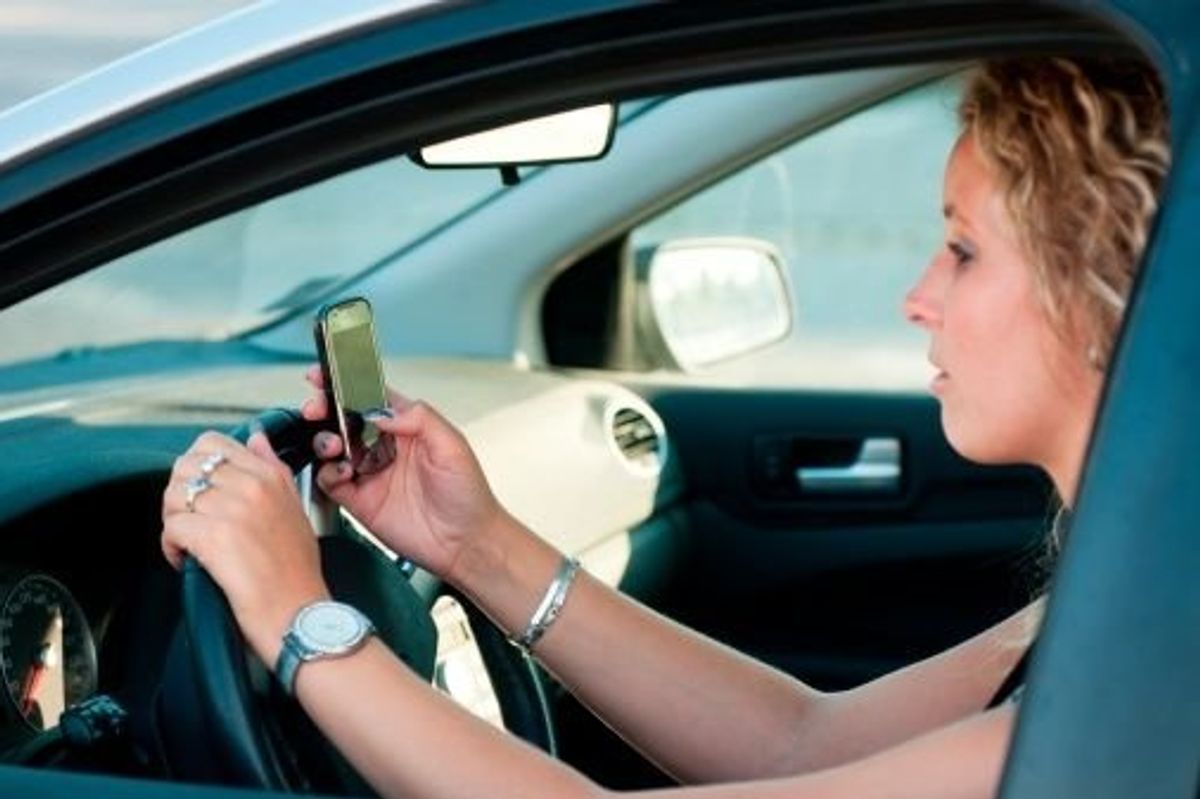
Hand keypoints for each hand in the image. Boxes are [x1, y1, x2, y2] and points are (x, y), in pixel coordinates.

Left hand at [161, 431, 330, 665]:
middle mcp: (253, 486)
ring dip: (173, 521)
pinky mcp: (214, 538)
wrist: (299, 614)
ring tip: (188, 542)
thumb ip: (274, 469)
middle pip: (186, 466)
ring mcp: (233, 510)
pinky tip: (187, 561)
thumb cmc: (296, 572)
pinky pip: (171, 527)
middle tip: (190, 519)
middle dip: (179, 493)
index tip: (201, 493)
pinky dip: (171, 547)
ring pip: (174, 495)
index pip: (214, 444)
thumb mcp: (294, 509)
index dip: (197, 468)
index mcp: (271, 476)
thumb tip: (257, 439)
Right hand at [300, 365, 506, 582]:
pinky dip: (327, 473)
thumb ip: (419, 418)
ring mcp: (371, 473)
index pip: (371, 397)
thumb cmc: (468, 495)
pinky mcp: (360, 500)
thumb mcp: (452, 445)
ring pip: (333, 448)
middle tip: (316, 408)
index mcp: (408, 427)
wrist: (466, 543)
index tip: (324, 376)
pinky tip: (342, 473)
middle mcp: (386, 448)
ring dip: (324, 440)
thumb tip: (381, 410)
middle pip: (345, 419)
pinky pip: (330, 481)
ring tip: (333, 444)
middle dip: (325, 409)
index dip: (346, 384)